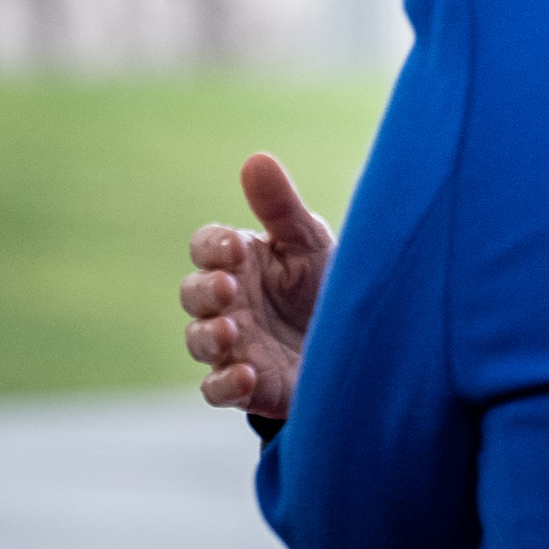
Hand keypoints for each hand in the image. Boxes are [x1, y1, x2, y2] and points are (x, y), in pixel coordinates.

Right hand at [180, 152, 333, 418]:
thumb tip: (255, 159)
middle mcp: (230, 303)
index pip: (205, 247)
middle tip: (229, 288)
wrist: (356, 340)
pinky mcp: (248, 385)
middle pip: (193, 293)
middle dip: (204, 290)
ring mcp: (235, 345)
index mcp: (241, 261)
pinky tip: (245, 375)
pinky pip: (216, 389)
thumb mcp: (309, 241)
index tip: (234, 247)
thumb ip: (281, 207)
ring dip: (208, 336)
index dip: (211, 247)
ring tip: (231, 331)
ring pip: (198, 341)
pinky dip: (224, 384)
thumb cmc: (323, 281)